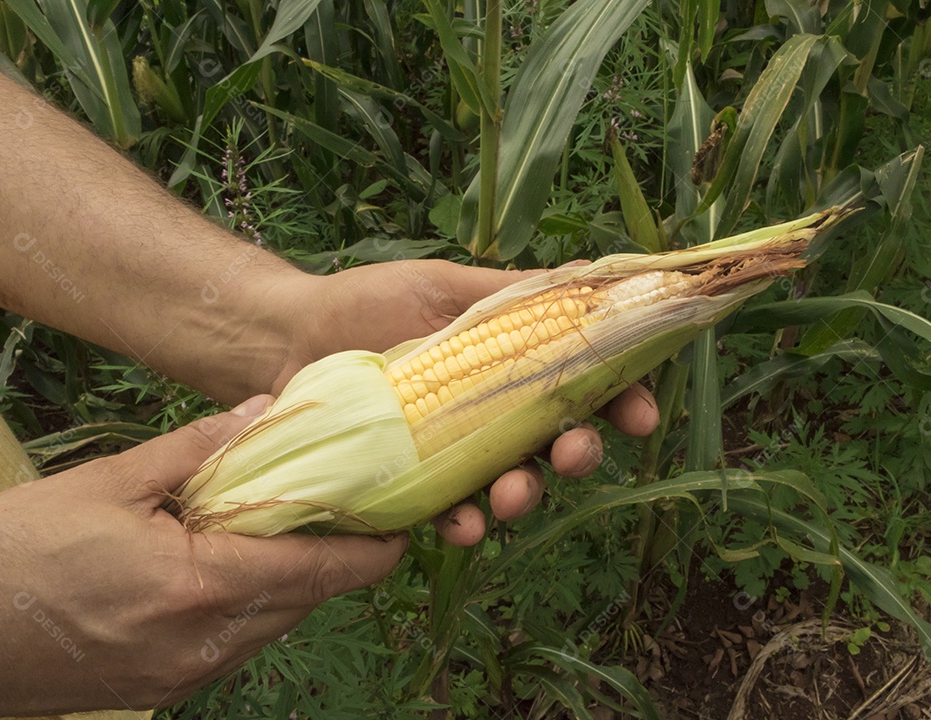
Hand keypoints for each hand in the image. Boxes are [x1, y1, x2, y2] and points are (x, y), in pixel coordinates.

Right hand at [0, 395, 405, 715]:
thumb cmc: (17, 549)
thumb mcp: (111, 481)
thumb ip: (199, 448)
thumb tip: (264, 409)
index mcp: (200, 585)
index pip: (319, 569)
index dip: (370, 550)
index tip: (401, 525)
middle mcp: (205, 643)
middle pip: (304, 599)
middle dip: (335, 561)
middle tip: (348, 513)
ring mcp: (184, 677)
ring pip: (274, 625)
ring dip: (293, 583)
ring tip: (292, 532)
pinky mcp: (162, 690)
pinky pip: (236, 646)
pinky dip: (252, 608)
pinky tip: (233, 570)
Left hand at [269, 260, 660, 545]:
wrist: (290, 336)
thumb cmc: (368, 302)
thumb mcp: (442, 285)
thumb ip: (512, 292)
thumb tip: (590, 274)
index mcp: (513, 364)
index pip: (583, 386)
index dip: (621, 402)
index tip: (640, 416)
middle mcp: (494, 413)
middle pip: (557, 442)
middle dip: (579, 454)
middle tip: (577, 454)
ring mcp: (456, 452)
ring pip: (512, 484)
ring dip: (526, 495)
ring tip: (514, 496)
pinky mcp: (415, 484)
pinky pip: (450, 512)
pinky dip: (463, 523)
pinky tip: (463, 525)